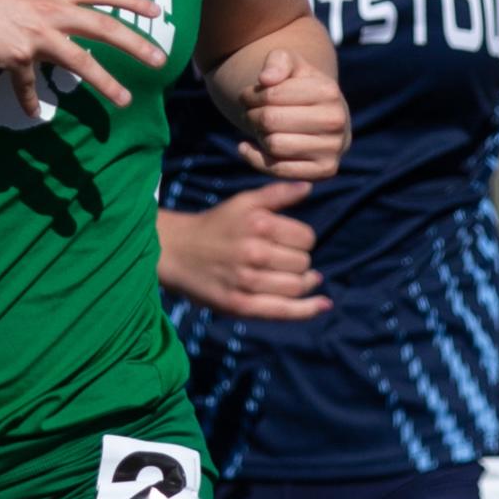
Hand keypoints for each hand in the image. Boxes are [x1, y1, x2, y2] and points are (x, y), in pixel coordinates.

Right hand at [0, 0, 164, 117]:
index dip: (132, 0)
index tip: (157, 11)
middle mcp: (51, 9)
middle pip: (103, 26)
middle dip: (136, 43)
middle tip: (160, 60)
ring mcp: (35, 33)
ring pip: (79, 60)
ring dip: (105, 82)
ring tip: (125, 101)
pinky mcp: (17, 55)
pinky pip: (28, 84)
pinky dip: (29, 99)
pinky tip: (35, 112)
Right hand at [159, 184, 330, 319]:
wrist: (176, 251)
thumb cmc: (215, 225)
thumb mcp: (243, 202)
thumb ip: (277, 193)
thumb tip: (309, 187)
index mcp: (259, 224)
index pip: (306, 238)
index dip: (303, 239)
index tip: (291, 241)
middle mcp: (255, 253)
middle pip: (303, 263)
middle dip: (301, 261)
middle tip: (286, 259)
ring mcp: (247, 282)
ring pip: (296, 286)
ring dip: (305, 283)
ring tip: (302, 278)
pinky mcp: (241, 305)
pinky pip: (283, 311)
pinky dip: (308, 309)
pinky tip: (322, 304)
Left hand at [236, 49, 349, 180]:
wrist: (325, 118)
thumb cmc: (302, 87)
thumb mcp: (291, 65)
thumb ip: (277, 61)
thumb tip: (265, 79)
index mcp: (328, 91)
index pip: (271, 95)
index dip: (251, 96)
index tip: (246, 97)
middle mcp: (336, 121)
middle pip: (270, 121)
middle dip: (252, 116)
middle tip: (249, 114)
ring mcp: (333, 149)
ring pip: (273, 145)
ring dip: (258, 137)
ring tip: (259, 129)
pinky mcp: (325, 171)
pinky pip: (278, 170)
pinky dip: (256, 159)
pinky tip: (247, 147)